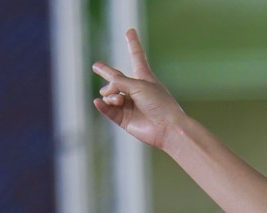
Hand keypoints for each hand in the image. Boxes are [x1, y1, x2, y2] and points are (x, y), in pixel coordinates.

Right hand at [92, 29, 183, 150]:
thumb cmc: (159, 104)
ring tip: (118, 99)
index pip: (136, 57)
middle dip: (108, 76)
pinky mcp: (125, 119)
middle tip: (98, 70)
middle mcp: (136, 90)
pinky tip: (99, 102)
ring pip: (110, 95)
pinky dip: (103, 106)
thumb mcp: (138, 86)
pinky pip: (108, 110)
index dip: (132, 44)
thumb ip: (119, 80)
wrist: (168, 128)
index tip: (130, 31)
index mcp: (145, 78)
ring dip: (110, 95)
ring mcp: (130, 105)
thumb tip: (104, 86)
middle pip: (116, 79)